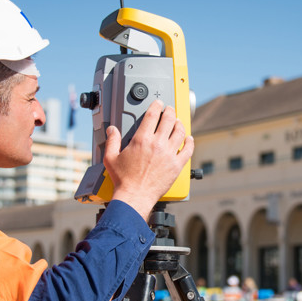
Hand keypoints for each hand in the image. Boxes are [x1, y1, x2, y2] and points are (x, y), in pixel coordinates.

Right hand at [103, 100, 193, 219]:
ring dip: (179, 124)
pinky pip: (188, 150)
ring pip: (179, 132)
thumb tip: (112, 130)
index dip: (156, 106)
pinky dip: (189, 142)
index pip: (152, 115)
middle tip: (169, 110)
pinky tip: (189, 139)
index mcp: (142, 140)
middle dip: (170, 112)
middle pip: (168, 120)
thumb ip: (112, 141)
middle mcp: (157, 144)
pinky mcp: (176, 165)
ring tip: (178, 122)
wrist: (134, 196)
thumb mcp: (111, 158)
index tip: (158, 104)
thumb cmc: (123, 180)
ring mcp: (169, 154)